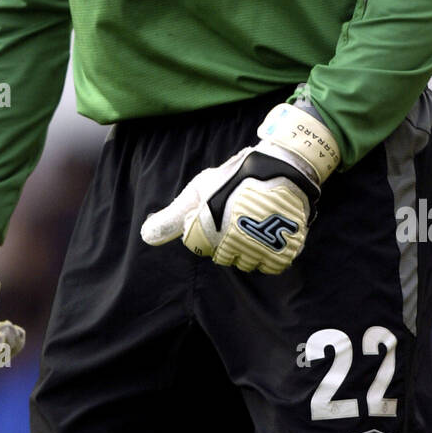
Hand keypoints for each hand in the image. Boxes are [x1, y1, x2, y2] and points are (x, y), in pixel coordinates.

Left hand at [140, 101, 339, 274]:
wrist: (281, 166)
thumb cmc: (234, 177)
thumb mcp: (198, 192)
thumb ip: (172, 218)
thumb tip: (145, 237)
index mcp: (214, 230)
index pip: (204, 250)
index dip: (208, 232)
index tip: (218, 213)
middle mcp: (239, 242)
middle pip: (227, 258)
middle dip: (228, 241)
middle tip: (237, 217)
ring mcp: (264, 246)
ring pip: (249, 263)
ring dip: (250, 249)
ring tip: (254, 224)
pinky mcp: (286, 249)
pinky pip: (272, 266)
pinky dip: (270, 255)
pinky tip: (268, 236)